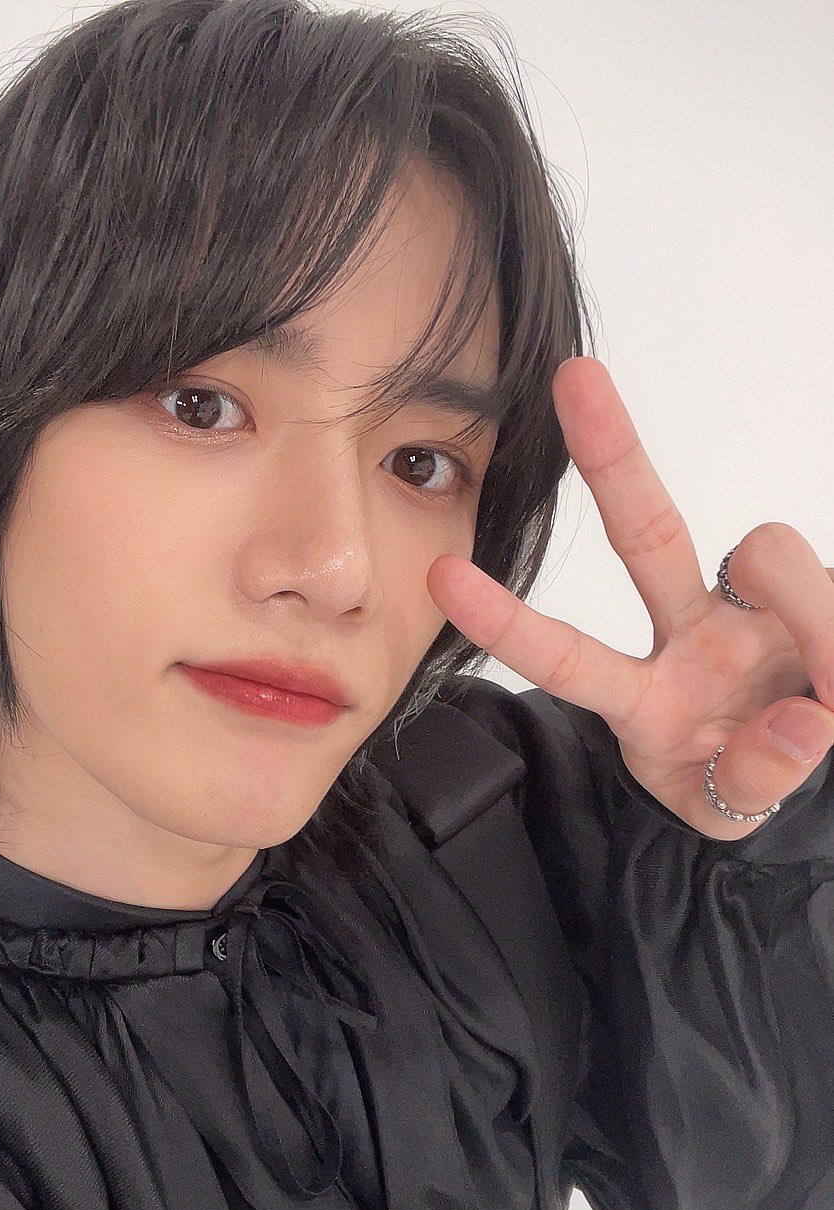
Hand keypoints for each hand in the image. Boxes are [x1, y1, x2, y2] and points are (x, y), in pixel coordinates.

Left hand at [427, 356, 833, 839]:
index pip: (569, 658)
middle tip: (574, 376)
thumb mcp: (730, 807)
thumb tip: (800, 721)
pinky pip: (833, 598)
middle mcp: (687, 638)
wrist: (818, 776)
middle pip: (646, 533)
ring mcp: (752, 611)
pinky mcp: (812, 600)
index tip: (440, 573)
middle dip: (611, 453)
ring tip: (830, 693)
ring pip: (767, 553)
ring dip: (810, 615)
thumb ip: (752, 779)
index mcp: (641, 699)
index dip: (507, 620)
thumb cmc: (747, 783)